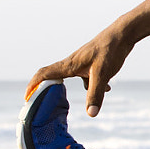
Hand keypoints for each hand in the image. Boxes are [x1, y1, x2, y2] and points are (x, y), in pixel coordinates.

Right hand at [26, 0, 149, 115]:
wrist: (123, 34)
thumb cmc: (110, 50)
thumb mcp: (102, 75)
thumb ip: (95, 94)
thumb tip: (91, 114)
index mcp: (69, 65)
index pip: (44, 74)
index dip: (33, 85)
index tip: (26, 97)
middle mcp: (72, 63)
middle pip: (52, 75)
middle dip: (44, 88)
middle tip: (37, 100)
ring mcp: (82, 63)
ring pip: (71, 77)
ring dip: (69, 87)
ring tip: (68, 99)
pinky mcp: (93, 63)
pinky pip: (87, 76)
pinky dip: (92, 85)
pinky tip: (106, 88)